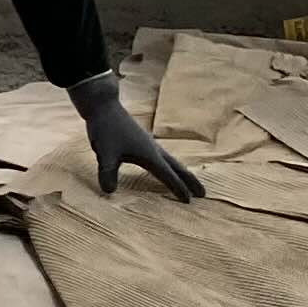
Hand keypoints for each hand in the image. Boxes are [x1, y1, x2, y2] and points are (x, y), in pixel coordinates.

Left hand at [71, 71, 204, 202]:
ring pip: (171, 161)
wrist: (104, 105)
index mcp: (149, 155)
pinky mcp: (142, 141)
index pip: (168, 175)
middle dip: (190, 181)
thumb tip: (110, 192)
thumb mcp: (105, 153)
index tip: (189, 201)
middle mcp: (153, 149)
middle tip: (203, 194)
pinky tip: (165, 166)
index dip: (178, 188)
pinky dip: (170, 165)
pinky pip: (162, 157)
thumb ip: (108, 173)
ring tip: (190, 182)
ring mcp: (149, 144)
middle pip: (177, 167)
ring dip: (182, 173)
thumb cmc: (106, 128)